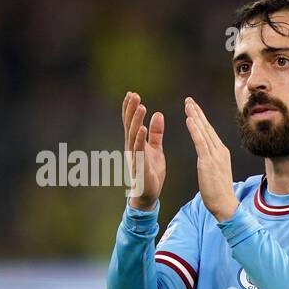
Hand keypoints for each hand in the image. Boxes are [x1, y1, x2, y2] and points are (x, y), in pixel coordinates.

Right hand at [121, 92, 165, 210]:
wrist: (149, 194)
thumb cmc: (151, 172)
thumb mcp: (156, 149)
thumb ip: (156, 133)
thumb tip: (158, 114)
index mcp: (136, 142)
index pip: (132, 122)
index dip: (131, 108)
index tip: (132, 93)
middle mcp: (131, 147)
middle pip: (130, 124)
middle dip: (131, 109)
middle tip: (134, 94)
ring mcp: (134, 156)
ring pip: (133, 134)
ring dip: (136, 120)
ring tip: (140, 106)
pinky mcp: (139, 165)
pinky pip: (138, 150)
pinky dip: (139, 138)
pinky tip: (142, 128)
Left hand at [183, 97, 237, 222]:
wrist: (225, 204)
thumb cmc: (219, 192)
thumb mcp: (216, 172)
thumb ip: (212, 162)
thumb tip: (207, 158)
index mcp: (221, 153)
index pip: (209, 132)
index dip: (201, 119)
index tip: (194, 108)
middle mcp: (220, 151)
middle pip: (207, 127)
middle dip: (198, 113)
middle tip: (189, 100)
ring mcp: (215, 156)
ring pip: (203, 132)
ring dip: (195, 116)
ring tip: (187, 105)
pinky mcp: (208, 162)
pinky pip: (200, 142)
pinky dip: (195, 129)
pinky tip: (189, 119)